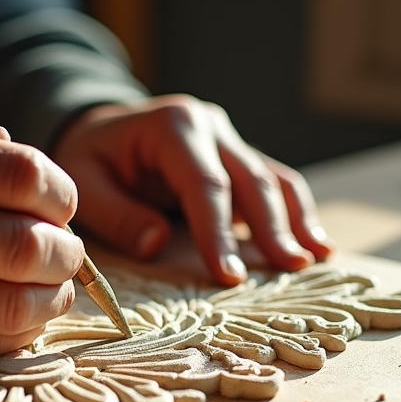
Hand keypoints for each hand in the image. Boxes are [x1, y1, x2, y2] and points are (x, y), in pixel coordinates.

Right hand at [0, 121, 83, 369]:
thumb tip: (51, 189)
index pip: (24, 176)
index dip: (63, 196)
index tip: (63, 208)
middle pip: (29, 248)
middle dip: (68, 257)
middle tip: (67, 257)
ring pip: (17, 307)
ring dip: (53, 301)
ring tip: (51, 290)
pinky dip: (19, 333)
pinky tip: (18, 317)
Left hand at [52, 94, 333, 285]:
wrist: (98, 128)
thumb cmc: (90, 158)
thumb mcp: (85, 182)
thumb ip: (117, 214)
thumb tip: (157, 244)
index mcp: (173, 126)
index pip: (205, 184)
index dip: (219, 232)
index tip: (230, 275)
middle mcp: (210, 126)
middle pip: (250, 180)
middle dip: (271, 228)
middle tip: (288, 269)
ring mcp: (230, 140)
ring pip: (273, 179)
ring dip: (296, 220)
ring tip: (313, 259)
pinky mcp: (239, 158)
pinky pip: (275, 184)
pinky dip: (296, 214)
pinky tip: (316, 246)